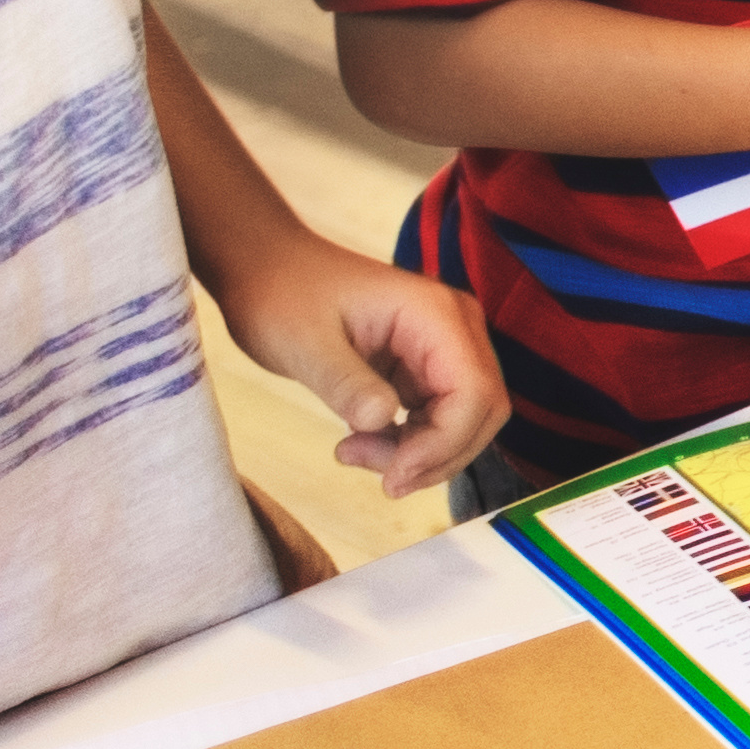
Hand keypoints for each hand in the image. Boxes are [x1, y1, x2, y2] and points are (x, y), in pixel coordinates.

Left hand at [206, 235, 507, 498]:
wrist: (266, 271)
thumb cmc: (280, 297)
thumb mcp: (303, 344)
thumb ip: (345, 383)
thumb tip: (381, 421)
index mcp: (436, 315)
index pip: (475, 392)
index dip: (443, 444)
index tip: (391, 477)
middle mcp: (455, 329)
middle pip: (483, 410)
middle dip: (437, 454)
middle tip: (377, 476)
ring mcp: (444, 347)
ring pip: (465, 420)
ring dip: (420, 454)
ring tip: (353, 452)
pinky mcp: (426, 366)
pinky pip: (440, 417)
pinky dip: (409, 444)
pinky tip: (361, 442)